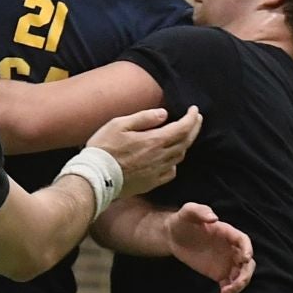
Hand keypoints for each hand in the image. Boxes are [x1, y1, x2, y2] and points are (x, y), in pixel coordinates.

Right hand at [83, 105, 201, 194]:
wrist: (96, 177)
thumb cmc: (104, 148)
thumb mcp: (119, 124)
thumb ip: (144, 118)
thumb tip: (164, 114)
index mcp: (154, 141)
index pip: (182, 128)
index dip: (192, 118)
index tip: (194, 110)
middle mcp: (160, 157)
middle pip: (185, 142)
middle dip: (194, 128)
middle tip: (196, 119)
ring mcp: (157, 171)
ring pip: (180, 156)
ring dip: (185, 143)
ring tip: (184, 135)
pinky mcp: (151, 183)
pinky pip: (171, 172)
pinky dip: (175, 162)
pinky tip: (171, 158)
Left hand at [166, 203, 253, 292]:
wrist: (172, 236)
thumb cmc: (182, 220)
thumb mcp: (188, 211)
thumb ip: (200, 211)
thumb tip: (214, 217)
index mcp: (228, 233)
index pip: (243, 241)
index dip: (247, 249)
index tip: (244, 259)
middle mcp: (231, 249)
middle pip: (247, 264)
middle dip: (244, 276)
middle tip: (233, 285)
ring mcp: (227, 262)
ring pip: (240, 277)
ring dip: (237, 287)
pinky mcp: (219, 273)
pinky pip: (228, 285)